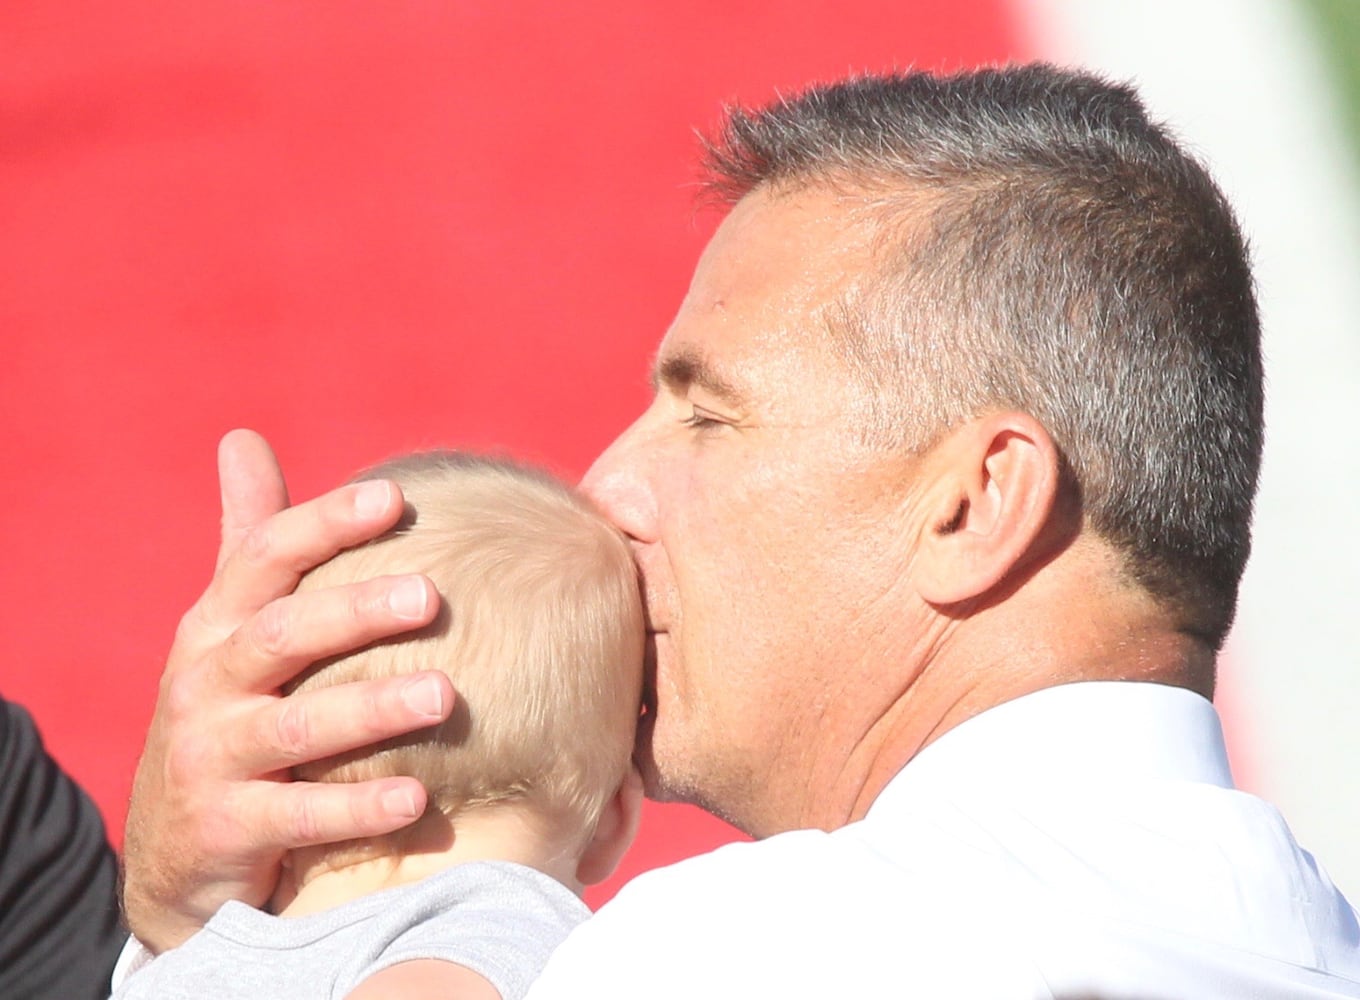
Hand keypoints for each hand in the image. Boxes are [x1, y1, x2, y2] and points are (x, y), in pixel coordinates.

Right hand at [121, 430, 453, 951]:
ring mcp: (211, 758)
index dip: (325, 523)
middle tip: (432, 596)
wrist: (176, 850)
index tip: (396, 496)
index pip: (264, 557)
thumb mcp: (229, 627)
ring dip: (371, 710)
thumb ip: (250, 539)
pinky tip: (419, 799)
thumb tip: (242, 436)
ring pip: (296, 728)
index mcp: (217, 625)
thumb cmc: (229, 711)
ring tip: (446, 696)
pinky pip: (298, 820)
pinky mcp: (226, 830)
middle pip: (283, 634)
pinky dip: (356, 809)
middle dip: (356, 612)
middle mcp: (206, 683)